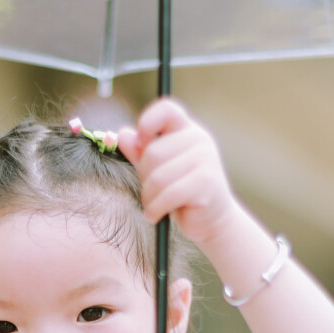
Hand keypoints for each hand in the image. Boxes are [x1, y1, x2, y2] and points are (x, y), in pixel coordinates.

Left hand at [117, 99, 236, 248]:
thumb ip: (139, 152)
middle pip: (153, 152)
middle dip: (144, 177)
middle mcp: (199, 139)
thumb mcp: (157, 170)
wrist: (212, 222)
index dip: (147, 122)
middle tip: (151, 192)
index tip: (141, 144)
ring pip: (158, 176)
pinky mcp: (206, 182)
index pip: (166, 109)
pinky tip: (155, 215)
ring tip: (153, 207)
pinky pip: (168, 193)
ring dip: (149, 198)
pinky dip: (155, 209)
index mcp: (186, 130)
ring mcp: (206, 159)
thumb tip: (121, 134)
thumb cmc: (182, 195)